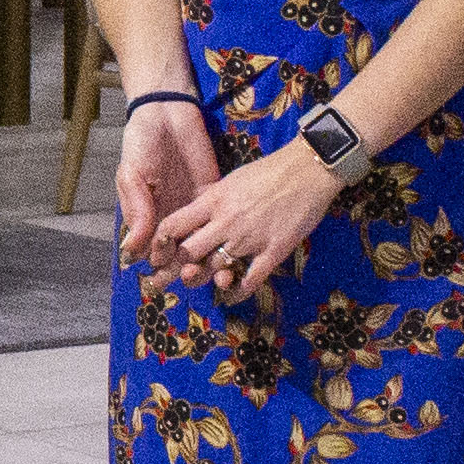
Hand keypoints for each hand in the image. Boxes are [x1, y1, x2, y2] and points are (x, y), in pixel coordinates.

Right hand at [110, 96, 219, 269]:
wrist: (168, 112)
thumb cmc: (141, 143)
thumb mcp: (131, 176)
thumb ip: (136, 210)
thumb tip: (134, 248)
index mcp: (147, 216)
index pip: (152, 250)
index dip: (157, 266)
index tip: (161, 283)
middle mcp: (171, 216)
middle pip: (179, 252)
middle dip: (184, 269)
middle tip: (190, 280)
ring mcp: (194, 208)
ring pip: (202, 241)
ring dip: (208, 259)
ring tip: (215, 272)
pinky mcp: (214, 195)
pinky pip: (219, 220)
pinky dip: (226, 237)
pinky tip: (234, 251)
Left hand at [153, 140, 342, 303]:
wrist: (308, 170)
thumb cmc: (270, 171)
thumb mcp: (231, 179)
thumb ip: (211, 198)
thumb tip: (193, 210)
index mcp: (213, 200)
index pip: (173, 225)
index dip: (159, 244)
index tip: (155, 254)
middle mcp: (226, 221)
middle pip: (188, 252)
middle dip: (174, 268)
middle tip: (166, 278)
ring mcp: (249, 238)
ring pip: (214, 269)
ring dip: (202, 279)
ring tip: (195, 282)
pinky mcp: (273, 251)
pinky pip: (249, 280)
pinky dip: (236, 291)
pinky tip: (229, 294)